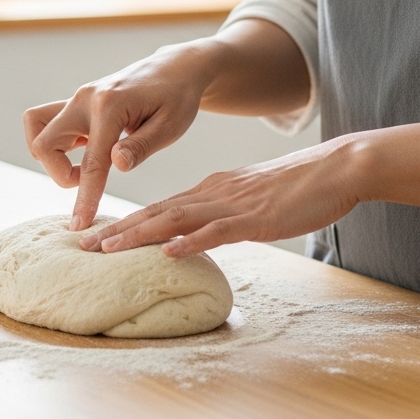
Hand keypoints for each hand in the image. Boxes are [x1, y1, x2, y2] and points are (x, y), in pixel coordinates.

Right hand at [23, 44, 216, 231]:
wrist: (174, 69)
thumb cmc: (178, 98)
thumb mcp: (172, 125)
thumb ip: (142, 146)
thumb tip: (116, 165)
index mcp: (111, 107)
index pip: (91, 162)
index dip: (84, 197)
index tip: (79, 226)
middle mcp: (86, 99)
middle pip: (44, 144)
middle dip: (58, 174)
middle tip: (90, 179)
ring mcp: (77, 98)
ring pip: (36, 127)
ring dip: (50, 155)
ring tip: (83, 164)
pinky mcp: (75, 102)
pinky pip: (45, 121)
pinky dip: (56, 142)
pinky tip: (86, 148)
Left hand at [77, 136, 367, 257]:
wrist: (338, 167)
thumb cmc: (301, 187)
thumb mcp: (254, 197)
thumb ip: (226, 212)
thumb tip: (201, 231)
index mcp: (213, 189)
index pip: (160, 207)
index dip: (125, 222)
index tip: (96, 235)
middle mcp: (214, 193)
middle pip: (156, 212)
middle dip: (117, 229)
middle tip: (82, 244)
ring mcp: (234, 205)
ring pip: (176, 219)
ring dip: (138, 234)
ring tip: (107, 248)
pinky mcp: (257, 218)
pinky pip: (218, 230)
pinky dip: (190, 241)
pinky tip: (168, 251)